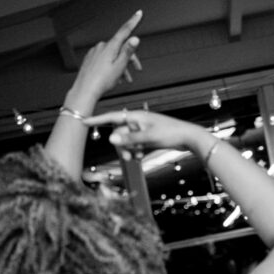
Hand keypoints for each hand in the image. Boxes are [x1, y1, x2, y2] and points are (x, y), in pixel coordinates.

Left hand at [66, 11, 143, 109]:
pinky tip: (114, 76)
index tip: (138, 14)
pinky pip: (105, 58)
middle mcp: (101, 46)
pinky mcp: (91, 58)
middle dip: (130, 58)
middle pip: (121, 47)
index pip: (124, 30)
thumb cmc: (101, 81)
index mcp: (110, 47)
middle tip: (136, 70)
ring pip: (113, 54)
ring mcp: (95, 52)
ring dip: (121, 65)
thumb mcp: (119, 66)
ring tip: (124, 78)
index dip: (133, 22)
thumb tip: (134, 39)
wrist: (85, 90)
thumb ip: (127, 51)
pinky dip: (112, 65)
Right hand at [83, 109, 206, 160]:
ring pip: (127, 141)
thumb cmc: (171, 134)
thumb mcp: (148, 138)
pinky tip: (140, 156)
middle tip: (127, 157)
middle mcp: (138, 121)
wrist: (189, 138)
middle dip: (120, 146)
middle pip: (119, 134)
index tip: (83, 121)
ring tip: (136, 157)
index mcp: (136, 116)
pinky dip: (135, 151)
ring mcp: (143, 129)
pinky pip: (135, 144)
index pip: (112, 117)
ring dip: (128, 150)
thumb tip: (111, 140)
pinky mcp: (148, 137)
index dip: (97, 120)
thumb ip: (129, 139)